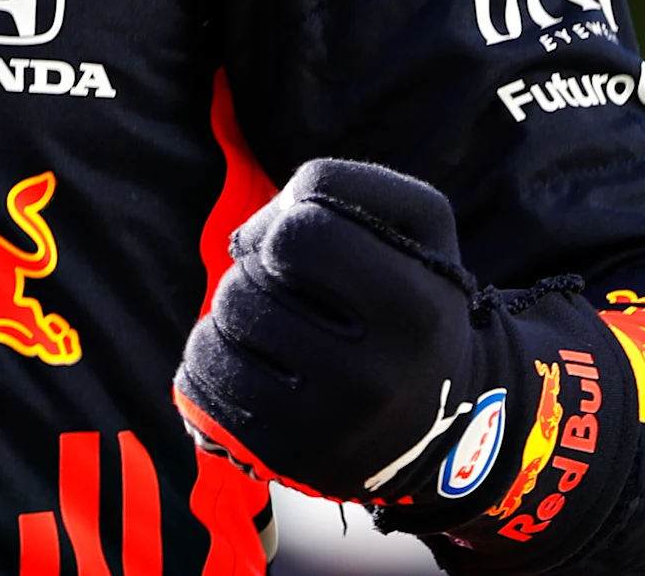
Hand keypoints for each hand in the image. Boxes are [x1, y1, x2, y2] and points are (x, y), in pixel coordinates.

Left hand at [174, 159, 522, 531]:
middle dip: (255, 277)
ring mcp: (325, 428)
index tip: (309, 250)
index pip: (297, 236)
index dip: (288, 230)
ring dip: (229, 320)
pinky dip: (207, 363)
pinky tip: (246, 362)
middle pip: (244, 288)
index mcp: (411, 307)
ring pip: (214, 338)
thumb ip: (335, 184)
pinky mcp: (285, 459)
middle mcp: (371, 378)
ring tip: (271, 329)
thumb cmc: (415, 301)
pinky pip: (198, 389)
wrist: (446, 426)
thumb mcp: (416, 221)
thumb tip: (246, 239)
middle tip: (290, 295)